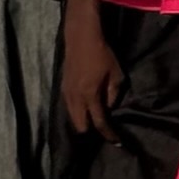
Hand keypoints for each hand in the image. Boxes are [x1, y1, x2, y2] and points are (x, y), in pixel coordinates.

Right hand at [62, 16, 123, 140]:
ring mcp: (66, 92)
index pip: (99, 122)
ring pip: (72, 117)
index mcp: (90, 95)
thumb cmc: (102, 53)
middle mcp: (75, 98)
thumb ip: (113, 94)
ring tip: (93, 119)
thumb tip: (108, 107)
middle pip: (80, 125)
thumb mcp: (115, 74)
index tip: (116, 142)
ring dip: (82, 121)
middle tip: (103, 128)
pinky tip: (84, 107)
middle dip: (92, 130)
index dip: (108, 134)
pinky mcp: (62, 86)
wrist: (80, 36)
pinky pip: (68, 107)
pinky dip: (76, 112)